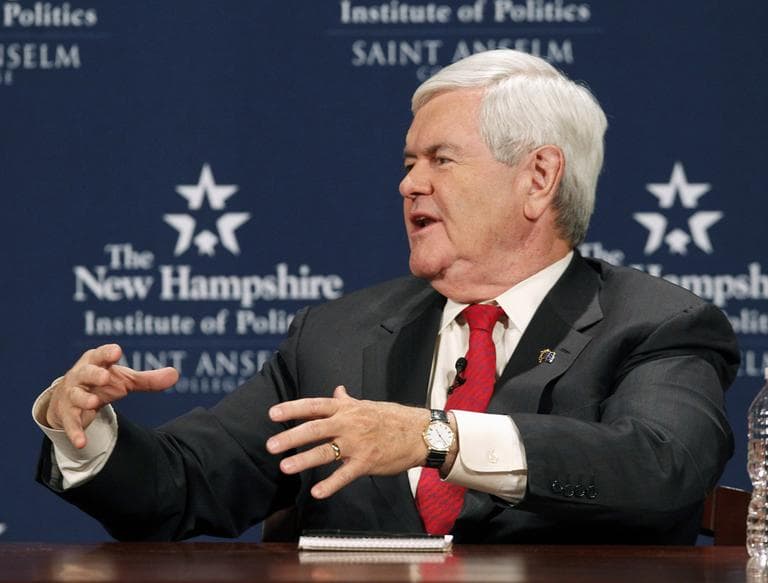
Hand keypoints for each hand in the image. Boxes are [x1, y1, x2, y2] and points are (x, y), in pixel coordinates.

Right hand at [44, 344, 178, 448]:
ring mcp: (73, 394)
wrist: (70, 398)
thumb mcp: (125, 380)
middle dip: (94, 374)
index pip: (101, 354)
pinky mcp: (68, 414)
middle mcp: (81, 375)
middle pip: (86, 372)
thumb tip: (175, 374)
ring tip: (93, 403)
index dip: (108, 353)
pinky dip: (76, 432)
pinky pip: (71, 423)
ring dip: (84, 399)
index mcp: (96, 362)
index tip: (117, 351)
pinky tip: (81, 443)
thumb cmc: (102, 382)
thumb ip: (148, 379)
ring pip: (76, 395)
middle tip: (105, 378)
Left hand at [266, 386, 429, 498]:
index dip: (293, 409)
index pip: (314, 406)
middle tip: (271, 445)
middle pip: (315, 428)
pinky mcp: (367, 462)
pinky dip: (331, 484)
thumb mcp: (366, 405)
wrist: (419, 432)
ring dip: (304, 460)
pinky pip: (345, 474)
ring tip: (285, 467)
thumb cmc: (391, 418)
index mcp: (346, 408)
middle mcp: (349, 423)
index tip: (272, 414)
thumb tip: (337, 390)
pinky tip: (317, 492)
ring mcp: (357, 443)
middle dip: (291, 437)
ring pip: (326, 452)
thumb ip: (347, 401)